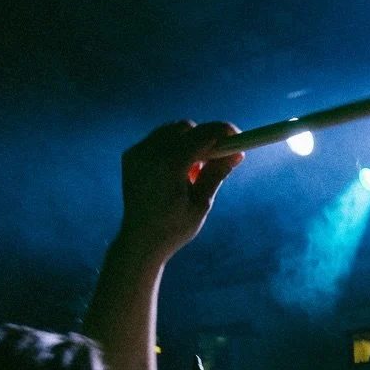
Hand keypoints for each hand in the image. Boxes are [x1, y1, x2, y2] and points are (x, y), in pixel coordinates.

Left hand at [116, 120, 243, 261]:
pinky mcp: (131, 154)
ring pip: (170, 131)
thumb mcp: (202, 203)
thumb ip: (217, 174)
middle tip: (218, 155)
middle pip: (185, 128)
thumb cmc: (175, 228)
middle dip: (204, 137)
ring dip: (188, 142)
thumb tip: (237, 153)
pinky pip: (157, 140)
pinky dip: (171, 148)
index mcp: (169, 166)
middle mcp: (150, 154)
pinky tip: (176, 172)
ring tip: (193, 172)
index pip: (201, 136)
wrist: (140, 240)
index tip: (237, 136)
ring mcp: (138, 152)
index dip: (222, 133)